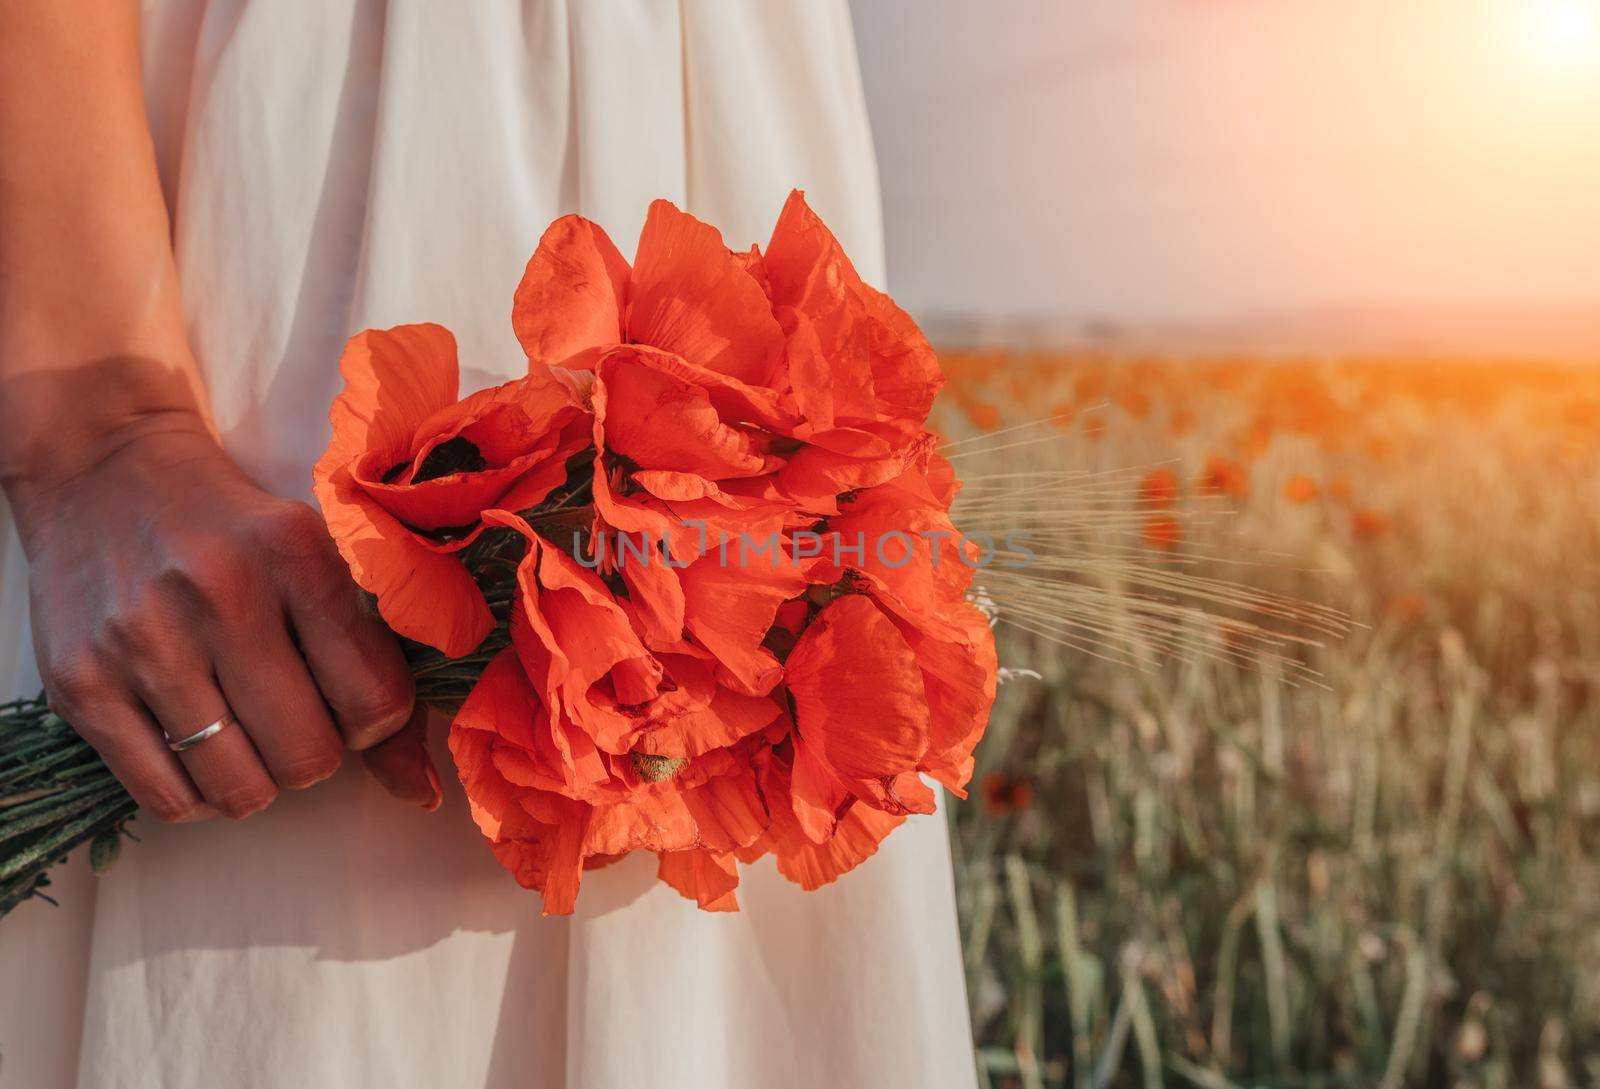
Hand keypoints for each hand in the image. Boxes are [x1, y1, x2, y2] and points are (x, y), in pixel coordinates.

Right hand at [11, 410, 427, 820]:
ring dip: (257, 780)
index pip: (374, 700)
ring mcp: (142, 642)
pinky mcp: (79, 682)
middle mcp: (218, 595)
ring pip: (239, 788)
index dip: (376, 722)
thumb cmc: (232, 526)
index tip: (355, 701)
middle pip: (307, 756)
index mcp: (295, 554)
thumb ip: (375, 669)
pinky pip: (165, 797)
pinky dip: (196, 794)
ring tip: (246, 734)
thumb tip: (420, 790)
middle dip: (315, 755)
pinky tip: (198, 750)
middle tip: (296, 718)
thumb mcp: (316, 561)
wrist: (105, 468)